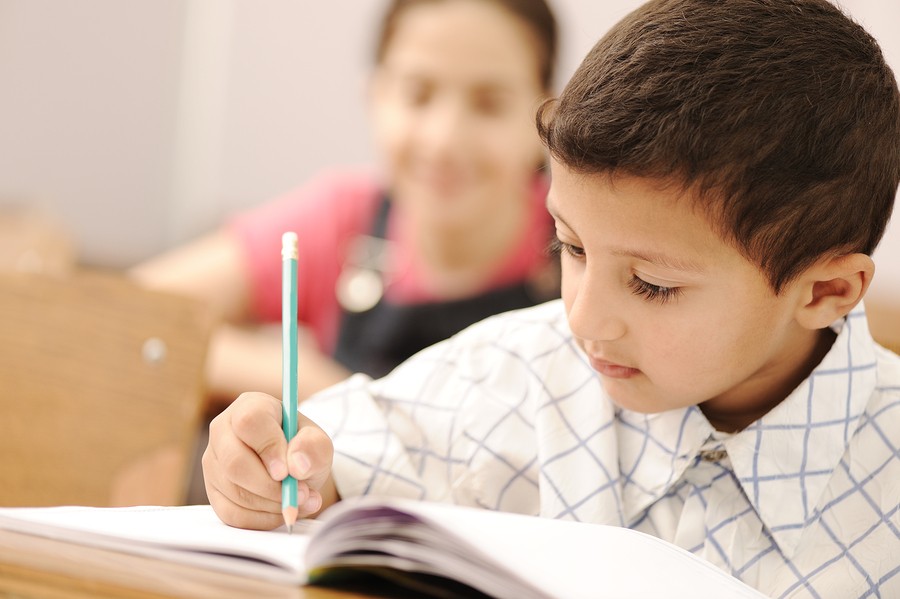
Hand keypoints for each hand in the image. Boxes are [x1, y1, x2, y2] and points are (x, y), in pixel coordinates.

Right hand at [202, 392, 336, 529]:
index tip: (287, 471)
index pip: (249, 421)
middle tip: (299, 493)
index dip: (269, 448)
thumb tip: (297, 465)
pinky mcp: (213, 492)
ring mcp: (214, 462)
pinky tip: (282, 510)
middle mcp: (223, 430)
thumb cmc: (302, 448)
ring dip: (272, 504)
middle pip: (235, 462)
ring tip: (300, 500)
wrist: (293, 469)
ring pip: (234, 491)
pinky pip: (232, 514)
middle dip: (270, 486)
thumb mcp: (318, 442)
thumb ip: (314, 447)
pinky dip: (262, 519)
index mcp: (250, 406)